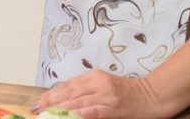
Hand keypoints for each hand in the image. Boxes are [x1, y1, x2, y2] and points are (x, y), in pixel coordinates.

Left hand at [33, 70, 169, 118]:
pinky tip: (67, 117)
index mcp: (95, 76)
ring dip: (59, 110)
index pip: (68, 85)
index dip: (51, 94)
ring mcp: (105, 95)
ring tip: (45, 114)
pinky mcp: (112, 107)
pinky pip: (91, 111)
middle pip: (69, 93)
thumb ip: (89, 91)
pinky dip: (77, 114)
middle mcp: (98, 83)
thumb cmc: (130, 93)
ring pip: (77, 103)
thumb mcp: (106, 86)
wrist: (153, 96)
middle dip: (50, 102)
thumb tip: (68, 101)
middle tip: (35, 109)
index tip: (38, 102)